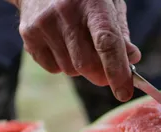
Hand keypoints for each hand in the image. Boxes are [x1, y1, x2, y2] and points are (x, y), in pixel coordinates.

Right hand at [15, 0, 140, 100]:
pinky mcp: (28, 34)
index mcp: (92, 3)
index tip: (124, 93)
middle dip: (101, 75)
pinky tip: (62, 44)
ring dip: (81, 67)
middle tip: (106, 71)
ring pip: (71, 70)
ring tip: (79, 44)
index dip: (117, 71)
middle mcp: (65, 12)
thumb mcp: (109, 4)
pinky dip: (63, 64)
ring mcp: (44, 24)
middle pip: (87, 65)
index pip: (107, 43)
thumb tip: (131, 58)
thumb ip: (120, 32)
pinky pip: (53, 68)